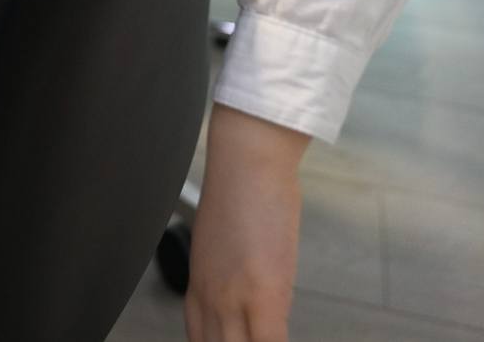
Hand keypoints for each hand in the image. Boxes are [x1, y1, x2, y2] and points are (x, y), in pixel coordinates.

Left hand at [184, 106, 307, 341]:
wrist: (246, 160)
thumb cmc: (240, 190)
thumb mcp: (221, 244)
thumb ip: (227, 277)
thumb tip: (246, 296)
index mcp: (198, 288)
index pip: (199, 341)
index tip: (235, 337)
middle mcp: (210, 300)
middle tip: (251, 335)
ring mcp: (234, 301)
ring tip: (267, 333)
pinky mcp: (264, 297)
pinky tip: (284, 336)